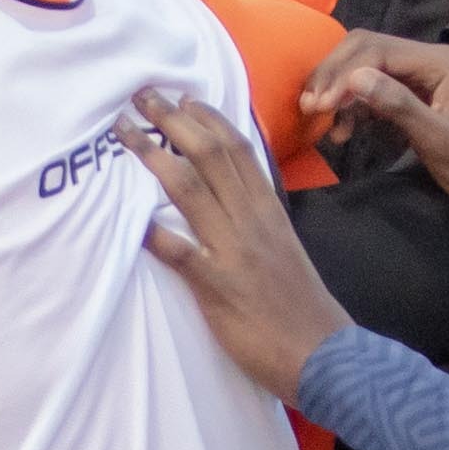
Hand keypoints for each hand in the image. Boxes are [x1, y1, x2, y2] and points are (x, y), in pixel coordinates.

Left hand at [120, 81, 352, 399]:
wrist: (323, 354)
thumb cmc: (298, 304)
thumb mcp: (282, 246)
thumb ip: (257, 217)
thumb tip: (230, 194)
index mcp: (268, 210)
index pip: (238, 149)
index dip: (207, 119)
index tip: (182, 98)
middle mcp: (250, 221)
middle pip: (210, 155)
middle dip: (174, 121)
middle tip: (142, 95)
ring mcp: (234, 252)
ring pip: (190, 191)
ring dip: (154, 157)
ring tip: (125, 133)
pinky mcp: (218, 288)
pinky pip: (181, 254)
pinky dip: (154, 236)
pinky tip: (129, 222)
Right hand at [305, 32, 448, 231]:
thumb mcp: (442, 139)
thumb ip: (399, 106)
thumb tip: (354, 78)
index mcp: (440, 63)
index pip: (377, 49)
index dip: (342, 73)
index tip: (318, 106)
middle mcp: (429, 64)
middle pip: (368, 52)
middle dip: (336, 76)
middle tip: (309, 108)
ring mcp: (423, 85)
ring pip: (368, 73)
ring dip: (342, 93)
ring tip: (324, 124)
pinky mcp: (417, 107)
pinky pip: (377, 96)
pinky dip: (356, 109)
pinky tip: (344, 132)